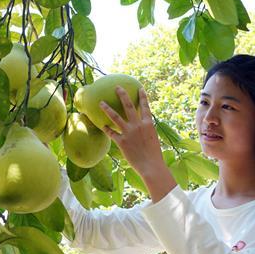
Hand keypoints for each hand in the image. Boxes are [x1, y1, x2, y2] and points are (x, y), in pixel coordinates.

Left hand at [100, 87, 175, 201]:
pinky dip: (106, 129)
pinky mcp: (122, 142)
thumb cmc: (154, 155)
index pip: (146, 107)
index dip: (143, 97)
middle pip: (129, 106)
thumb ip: (146, 130)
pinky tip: (101, 125)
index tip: (139, 88)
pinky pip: (111, 133)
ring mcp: (129, 133)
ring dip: (107, 109)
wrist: (151, 166)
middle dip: (122, 95)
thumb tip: (142, 126)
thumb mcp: (153, 138)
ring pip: (115, 117)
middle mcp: (138, 125)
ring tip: (100, 102)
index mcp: (148, 124)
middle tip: (117, 87)